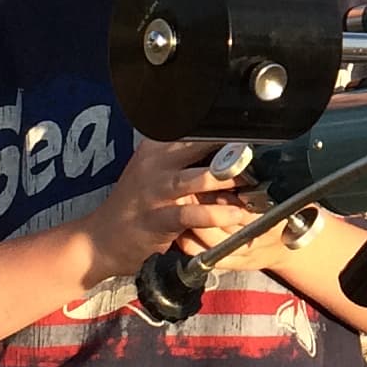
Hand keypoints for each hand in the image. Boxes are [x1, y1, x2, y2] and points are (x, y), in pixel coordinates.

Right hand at [81, 137, 261, 287]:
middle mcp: (156, 163)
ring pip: (200, 178)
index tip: (259, 128)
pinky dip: (218, 214)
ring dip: (230, 180)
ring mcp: (156, 191)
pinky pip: (193, 214)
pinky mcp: (157, 218)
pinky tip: (238, 214)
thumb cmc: (135, 204)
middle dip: (235, 150)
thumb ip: (183, 156)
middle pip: (201, 147)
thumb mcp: (154, 170)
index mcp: (157, 146)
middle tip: (266, 152)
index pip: (196, 128)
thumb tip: (226, 144)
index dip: (228, 127)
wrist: (100, 239)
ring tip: (257, 182)